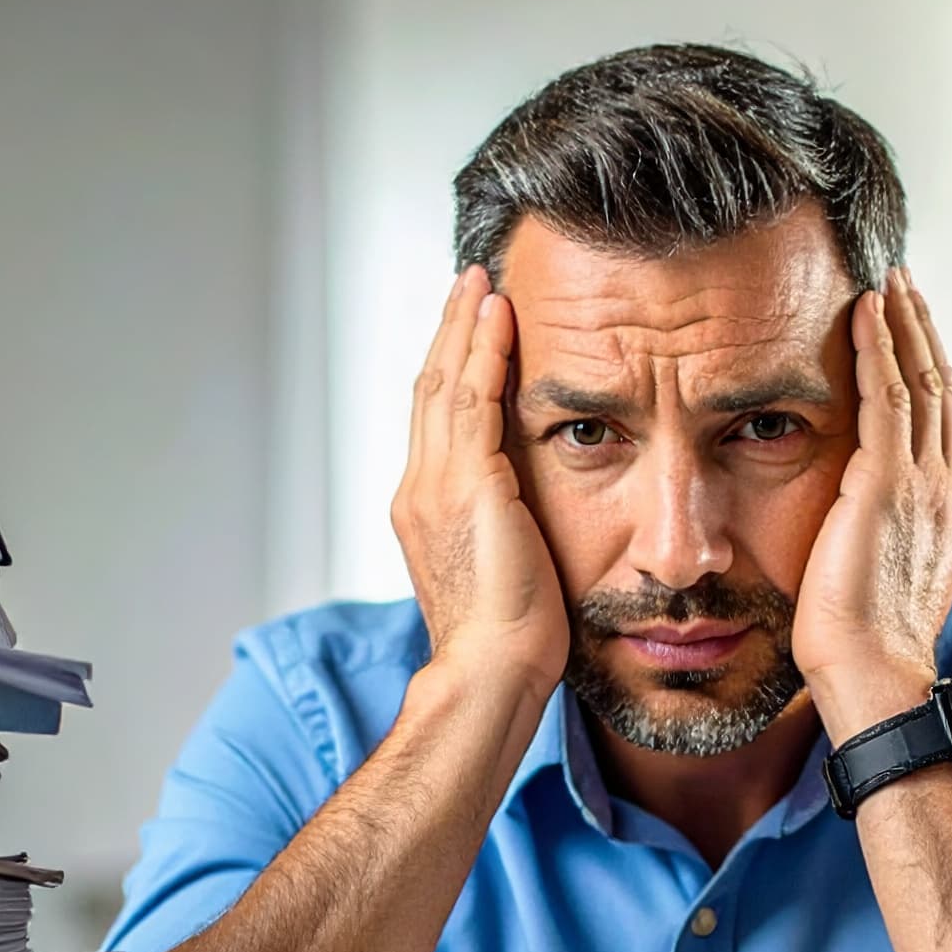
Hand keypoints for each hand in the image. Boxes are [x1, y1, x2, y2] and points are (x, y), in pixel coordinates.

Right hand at [390, 266, 570, 701]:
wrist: (493, 670)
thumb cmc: (509, 642)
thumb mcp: (505, 570)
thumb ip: (507, 529)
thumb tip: (530, 515)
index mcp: (425, 510)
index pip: (435, 423)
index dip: (449, 370)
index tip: (468, 332)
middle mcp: (420, 489)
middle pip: (429, 388)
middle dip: (449, 332)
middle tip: (469, 284)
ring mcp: (438, 484)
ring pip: (445, 381)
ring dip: (464, 325)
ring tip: (482, 281)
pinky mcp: (469, 482)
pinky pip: (473, 397)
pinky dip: (484, 350)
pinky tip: (501, 315)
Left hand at [794, 269, 951, 739]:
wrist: (875, 676)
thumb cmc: (865, 647)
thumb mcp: (885, 576)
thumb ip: (883, 534)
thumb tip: (858, 522)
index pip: (944, 419)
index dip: (929, 367)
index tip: (909, 328)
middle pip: (943, 387)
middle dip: (921, 330)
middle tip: (901, 283)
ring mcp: (927, 484)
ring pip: (921, 380)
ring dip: (901, 324)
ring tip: (885, 282)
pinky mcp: (888, 484)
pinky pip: (888, 396)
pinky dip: (878, 348)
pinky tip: (864, 312)